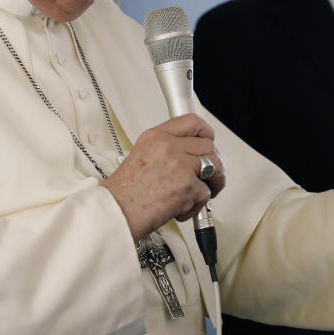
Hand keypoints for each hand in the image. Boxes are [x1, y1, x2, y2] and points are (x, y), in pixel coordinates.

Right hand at [103, 114, 224, 240]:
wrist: (118, 212)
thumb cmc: (124, 192)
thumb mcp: (140, 156)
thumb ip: (165, 151)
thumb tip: (187, 155)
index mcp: (157, 137)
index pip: (191, 122)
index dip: (205, 131)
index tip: (208, 139)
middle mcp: (170, 147)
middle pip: (208, 146)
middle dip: (213, 161)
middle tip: (208, 173)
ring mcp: (181, 166)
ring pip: (215, 166)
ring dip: (214, 181)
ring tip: (203, 191)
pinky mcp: (189, 187)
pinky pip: (206, 193)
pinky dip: (198, 205)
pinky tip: (183, 208)